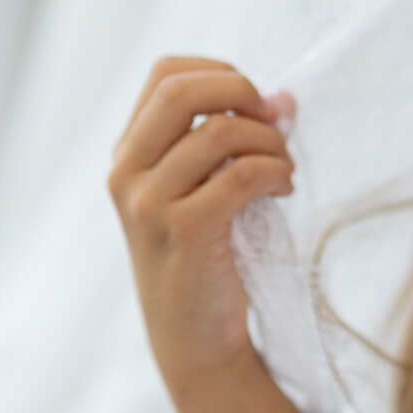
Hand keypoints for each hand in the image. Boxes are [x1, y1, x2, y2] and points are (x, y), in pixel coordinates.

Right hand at [108, 56, 297, 397]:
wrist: (196, 340)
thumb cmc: (210, 254)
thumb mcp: (211, 186)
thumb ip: (237, 137)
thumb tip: (285, 96)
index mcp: (129, 153)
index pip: (166, 74)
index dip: (220, 73)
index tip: (254, 102)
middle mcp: (127, 173)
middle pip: (183, 91)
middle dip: (243, 92)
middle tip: (274, 121)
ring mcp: (149, 203)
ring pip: (222, 131)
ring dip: (271, 143)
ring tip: (283, 169)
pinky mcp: (185, 231)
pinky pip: (244, 173)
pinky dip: (277, 172)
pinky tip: (283, 190)